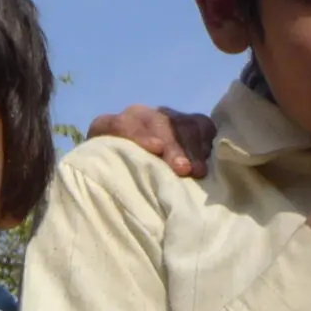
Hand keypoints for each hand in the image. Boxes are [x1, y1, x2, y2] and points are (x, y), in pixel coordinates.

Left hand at [89, 104, 216, 177]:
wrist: (128, 175)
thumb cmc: (110, 179)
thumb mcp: (102, 175)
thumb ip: (103, 175)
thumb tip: (114, 194)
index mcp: (107, 126)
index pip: (120, 124)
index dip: (138, 135)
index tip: (155, 150)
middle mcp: (136, 115)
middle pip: (158, 122)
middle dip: (172, 145)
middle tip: (182, 169)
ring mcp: (164, 116)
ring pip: (182, 123)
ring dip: (192, 147)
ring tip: (198, 171)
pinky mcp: (187, 122)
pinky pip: (201, 124)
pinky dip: (206, 140)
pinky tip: (208, 159)